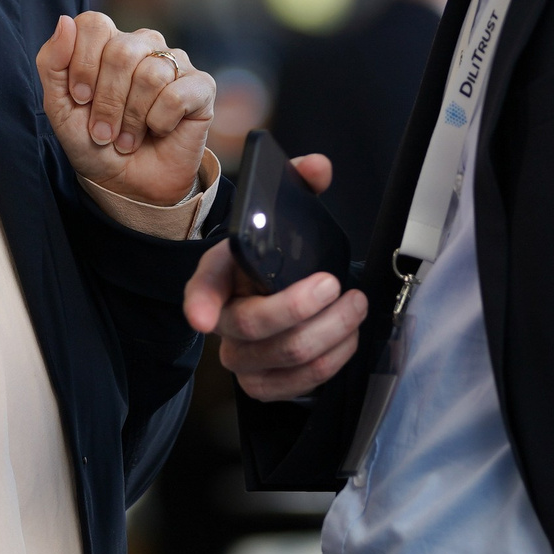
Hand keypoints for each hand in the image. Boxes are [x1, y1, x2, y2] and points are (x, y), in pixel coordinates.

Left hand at [37, 11, 213, 205]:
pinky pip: (177, 95)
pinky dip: (161, 122)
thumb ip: (52, 63)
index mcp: (109, 42)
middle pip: (121, 51)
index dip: (83, 64)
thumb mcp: (60, 106)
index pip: (94, 24)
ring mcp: (175, 62)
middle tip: (103, 132)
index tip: (81, 99)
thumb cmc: (93, 142)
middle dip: (107, 102)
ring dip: (132, 119)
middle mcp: (144, 45)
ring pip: (150, 75)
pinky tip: (159, 131)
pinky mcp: (201, 86)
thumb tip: (65, 22)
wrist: (127, 184)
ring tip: (127, 138)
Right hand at [183, 153, 367, 400]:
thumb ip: (298, 184)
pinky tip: (347, 335)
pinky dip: (333, 358)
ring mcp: (241, 357)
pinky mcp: (264, 386)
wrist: (276, 297)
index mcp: (217, 275)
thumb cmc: (276, 260)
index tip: (201, 317)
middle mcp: (222, 320)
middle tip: (333, 284)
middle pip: (253, 324)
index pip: (201, 288)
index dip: (199, 303)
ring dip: (330, 330)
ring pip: (286, 353)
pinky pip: (299, 383)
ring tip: (354, 305)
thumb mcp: (283, 219)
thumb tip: (317, 167)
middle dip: (300, 306)